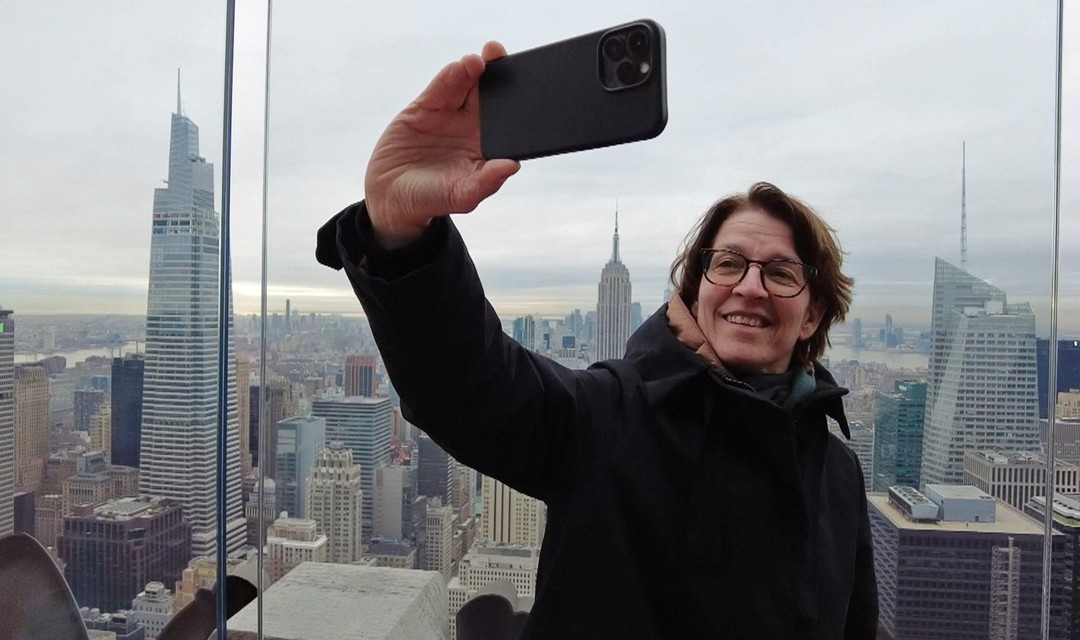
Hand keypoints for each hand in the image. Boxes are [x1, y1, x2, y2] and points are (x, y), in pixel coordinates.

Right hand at [365, 41, 520, 248]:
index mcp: (490, 146)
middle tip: (502, 59)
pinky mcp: (427, 107)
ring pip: (467, 86)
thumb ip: (487, 182)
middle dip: (499, 75)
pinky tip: (459, 68)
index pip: (509, 121)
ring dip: (474, 70)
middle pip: (491, 95)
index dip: (518, 103)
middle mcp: (474, 126)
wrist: (392, 196)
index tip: (527, 88)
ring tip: (477, 62)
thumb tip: (512, 166)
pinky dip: (450, 77)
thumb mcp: (461, 196)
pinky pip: (441, 89)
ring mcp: (451, 114)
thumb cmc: (433, 199)